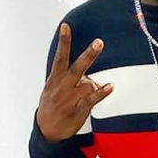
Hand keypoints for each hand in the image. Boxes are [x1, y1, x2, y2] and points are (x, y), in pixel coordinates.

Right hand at [36, 23, 112, 141]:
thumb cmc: (51, 105)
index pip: (59, 57)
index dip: (63, 41)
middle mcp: (62, 87)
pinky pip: (91, 99)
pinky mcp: (78, 109)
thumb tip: (82, 63)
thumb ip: (64, 74)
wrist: (47, 130)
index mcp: (55, 78)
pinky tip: (110, 87)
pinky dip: (101, 93)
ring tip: (99, 87)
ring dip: (94, 83)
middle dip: (88, 55)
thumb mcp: (51, 87)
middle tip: (99, 42)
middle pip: (76, 67)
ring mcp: (69, 98)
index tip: (65, 26)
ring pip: (87, 83)